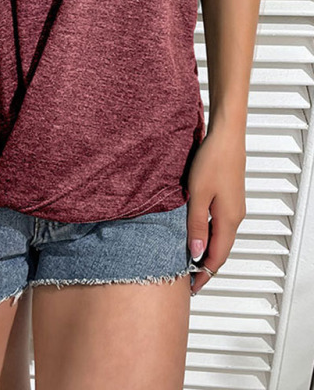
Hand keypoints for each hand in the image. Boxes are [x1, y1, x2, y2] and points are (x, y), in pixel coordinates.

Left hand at [186, 125, 246, 294]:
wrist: (226, 137)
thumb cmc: (212, 161)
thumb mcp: (198, 195)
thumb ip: (196, 225)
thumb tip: (196, 252)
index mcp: (228, 220)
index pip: (217, 257)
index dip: (204, 274)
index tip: (191, 287)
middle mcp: (235, 216)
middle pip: (221, 250)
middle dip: (205, 266)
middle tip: (188, 278)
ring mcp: (233, 207)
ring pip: (220, 237)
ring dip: (207, 250)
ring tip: (190, 259)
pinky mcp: (229, 197)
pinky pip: (219, 224)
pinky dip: (209, 235)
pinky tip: (197, 233)